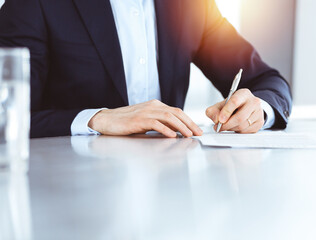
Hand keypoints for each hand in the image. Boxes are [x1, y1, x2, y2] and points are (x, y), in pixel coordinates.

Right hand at [88, 99, 202, 137]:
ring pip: (168, 117)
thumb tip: (176, 131)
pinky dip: (166, 129)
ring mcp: (145, 112)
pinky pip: (155, 123)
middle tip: (198, 133)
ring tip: (189, 135)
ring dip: (181, 126)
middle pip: (176, 113)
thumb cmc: (126, 122)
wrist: (107, 120)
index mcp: (155, 105)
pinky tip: (172, 135)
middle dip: (189, 123)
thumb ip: (160, 123)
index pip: (177, 111)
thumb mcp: (146, 121)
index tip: (197, 130)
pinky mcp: (138, 120)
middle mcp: (152, 106)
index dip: (189, 120)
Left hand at [206, 89, 264, 132]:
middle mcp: (254, 102)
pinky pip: (246, 131)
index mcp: (243, 94)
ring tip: (226, 126)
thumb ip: (213, 111)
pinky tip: (234, 127)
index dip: (226, 112)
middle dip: (227, 125)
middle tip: (219, 127)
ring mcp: (258, 112)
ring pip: (242, 126)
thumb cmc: (233, 106)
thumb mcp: (221, 105)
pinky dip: (237, 131)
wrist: (245, 107)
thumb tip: (216, 120)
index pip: (235, 101)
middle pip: (240, 117)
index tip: (219, 120)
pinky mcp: (260, 123)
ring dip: (231, 129)